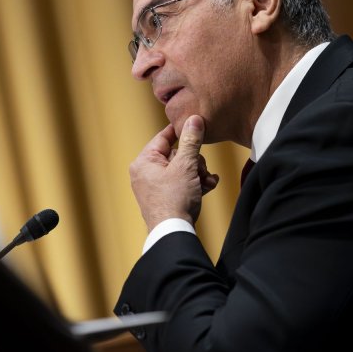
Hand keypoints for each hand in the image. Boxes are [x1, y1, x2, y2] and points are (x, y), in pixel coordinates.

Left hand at [130, 115, 219, 231]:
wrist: (173, 232)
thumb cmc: (174, 199)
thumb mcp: (186, 166)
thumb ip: (191, 141)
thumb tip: (194, 119)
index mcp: (144, 162)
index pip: (163, 137)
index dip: (181, 131)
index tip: (195, 125)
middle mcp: (146, 173)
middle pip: (176, 154)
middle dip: (195, 161)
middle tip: (201, 169)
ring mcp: (155, 187)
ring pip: (182, 169)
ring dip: (198, 173)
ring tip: (205, 181)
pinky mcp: (165, 198)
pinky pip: (181, 183)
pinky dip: (194, 184)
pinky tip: (208, 187)